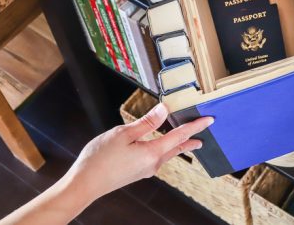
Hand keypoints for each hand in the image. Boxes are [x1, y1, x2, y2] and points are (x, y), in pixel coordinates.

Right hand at [62, 103, 212, 202]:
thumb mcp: (123, 134)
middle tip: (204, 131)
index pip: (180, 136)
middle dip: (191, 138)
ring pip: (168, 154)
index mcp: (152, 153)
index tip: (210, 120)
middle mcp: (153, 164)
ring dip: (179, 145)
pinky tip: (162, 146)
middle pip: (177, 147)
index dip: (195, 126)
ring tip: (190, 139)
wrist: (84, 185)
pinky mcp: (138, 172)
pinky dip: (166, 149)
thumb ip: (147, 122)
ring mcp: (145, 170)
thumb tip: (165, 110)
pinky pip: (158, 158)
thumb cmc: (99, 159)